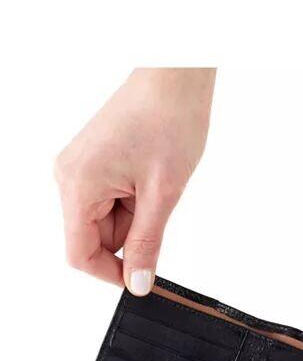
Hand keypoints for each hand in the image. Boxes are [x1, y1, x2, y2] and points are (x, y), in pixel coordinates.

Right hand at [55, 68, 214, 295]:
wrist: (175, 77)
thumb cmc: (169, 121)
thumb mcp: (162, 195)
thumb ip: (147, 243)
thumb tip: (138, 283)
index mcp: (77, 185)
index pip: (79, 254)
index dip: (111, 273)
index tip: (143, 278)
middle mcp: (69, 177)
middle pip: (95, 238)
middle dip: (131, 236)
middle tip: (158, 206)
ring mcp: (79, 169)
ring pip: (107, 222)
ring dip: (136, 217)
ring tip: (156, 183)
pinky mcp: (93, 164)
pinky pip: (110, 202)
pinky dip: (134, 202)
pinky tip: (148, 177)